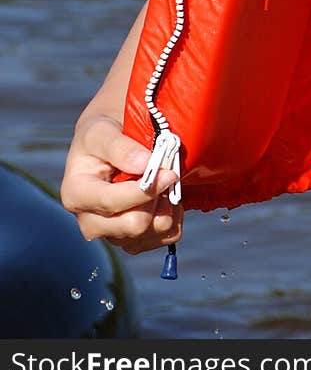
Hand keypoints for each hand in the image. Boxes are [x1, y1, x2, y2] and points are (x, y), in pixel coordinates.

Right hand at [60, 114, 182, 253]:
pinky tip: (169, 196)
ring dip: (167, 207)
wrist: (110, 143)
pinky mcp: (134, 239)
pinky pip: (164, 238)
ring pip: (151, 234)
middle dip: (156, 199)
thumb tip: (145, 164)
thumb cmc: (102, 135)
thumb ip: (120, 147)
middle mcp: (90, 221)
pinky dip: (174, 217)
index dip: (145, 190)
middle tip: (168, 175)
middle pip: (134, 226)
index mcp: (76, 195)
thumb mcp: (102, 131)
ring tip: (167, 183)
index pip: (113, 203)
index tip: (169, 172)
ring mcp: (113, 233)